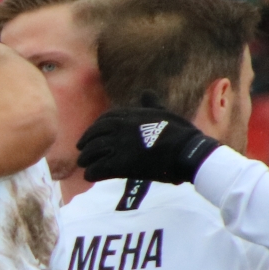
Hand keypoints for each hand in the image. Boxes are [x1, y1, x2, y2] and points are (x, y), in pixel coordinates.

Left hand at [76, 95, 219, 183]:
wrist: (186, 151)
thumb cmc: (179, 132)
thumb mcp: (164, 112)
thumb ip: (151, 104)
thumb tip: (147, 92)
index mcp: (130, 114)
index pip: (104, 120)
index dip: (95, 129)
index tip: (91, 135)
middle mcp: (121, 127)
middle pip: (94, 135)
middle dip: (86, 143)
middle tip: (81, 152)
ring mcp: (119, 145)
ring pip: (93, 152)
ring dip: (86, 159)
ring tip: (84, 165)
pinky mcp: (121, 164)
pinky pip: (98, 169)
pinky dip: (92, 173)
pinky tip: (90, 177)